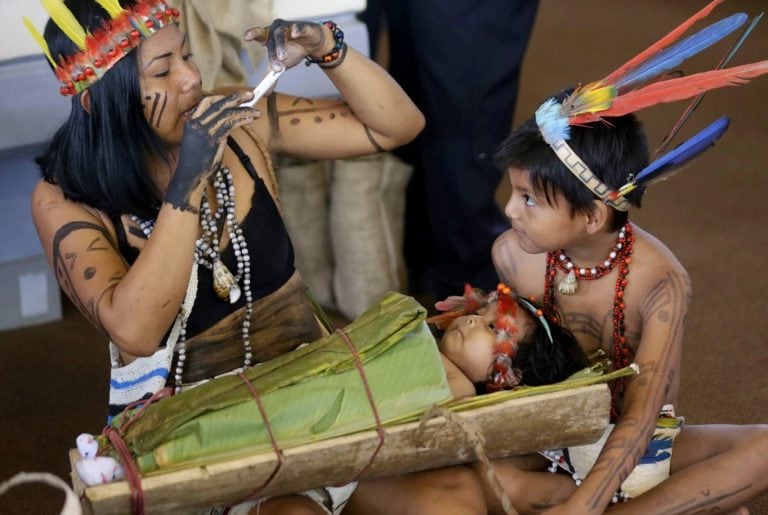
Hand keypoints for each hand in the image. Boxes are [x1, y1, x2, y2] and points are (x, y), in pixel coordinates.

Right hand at [165, 90, 257, 211]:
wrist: (189, 177)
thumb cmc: (196, 163)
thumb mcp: (200, 142)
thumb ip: (211, 131)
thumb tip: (228, 124)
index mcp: (191, 122)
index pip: (206, 102)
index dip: (222, 98)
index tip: (235, 97)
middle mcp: (196, 123)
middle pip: (218, 104)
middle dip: (235, 98)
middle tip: (250, 95)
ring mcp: (204, 131)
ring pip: (226, 114)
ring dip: (243, 111)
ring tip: (256, 112)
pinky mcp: (213, 140)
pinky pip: (230, 125)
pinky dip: (242, 120)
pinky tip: (251, 119)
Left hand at [243, 19, 331, 70]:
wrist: (312, 44)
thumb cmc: (293, 51)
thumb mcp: (281, 65)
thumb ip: (271, 77)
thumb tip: (264, 94)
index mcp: (268, 38)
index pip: (259, 35)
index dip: (253, 34)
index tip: (247, 37)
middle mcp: (276, 30)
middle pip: (271, 41)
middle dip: (273, 54)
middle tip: (276, 68)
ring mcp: (289, 27)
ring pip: (282, 35)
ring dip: (281, 46)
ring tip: (284, 58)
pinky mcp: (303, 27)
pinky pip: (298, 27)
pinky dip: (296, 30)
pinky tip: (295, 34)